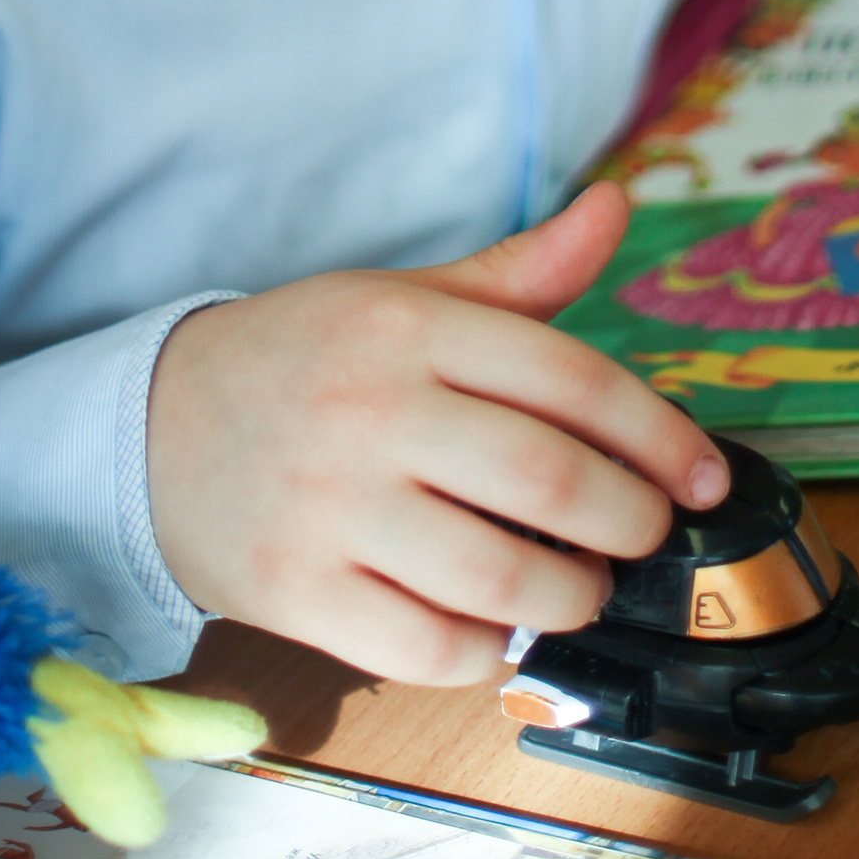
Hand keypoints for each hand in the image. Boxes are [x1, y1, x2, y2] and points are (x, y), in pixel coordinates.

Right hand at [147, 182, 727, 683]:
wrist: (153, 428)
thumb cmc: (306, 362)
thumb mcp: (402, 299)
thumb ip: (516, 274)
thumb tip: (615, 209)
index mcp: (406, 326)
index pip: (569, 378)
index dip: (659, 436)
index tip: (705, 478)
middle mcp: (372, 411)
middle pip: (547, 480)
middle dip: (628, 522)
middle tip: (644, 534)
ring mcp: (330, 507)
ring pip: (497, 575)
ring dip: (569, 596)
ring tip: (580, 587)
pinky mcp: (297, 594)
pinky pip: (426, 646)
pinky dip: (486, 649)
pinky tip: (496, 625)